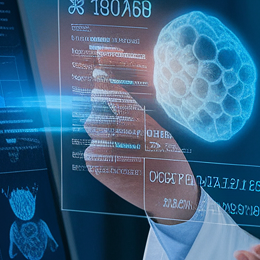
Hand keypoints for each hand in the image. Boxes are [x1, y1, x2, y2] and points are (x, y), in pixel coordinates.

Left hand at [81, 47, 198, 222]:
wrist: (168, 195)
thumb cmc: (168, 159)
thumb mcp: (159, 130)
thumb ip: (134, 113)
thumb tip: (114, 96)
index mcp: (136, 121)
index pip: (112, 91)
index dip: (103, 76)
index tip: (97, 64)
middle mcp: (115, 134)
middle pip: (96, 107)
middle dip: (102, 106)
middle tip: (115, 116)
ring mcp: (102, 149)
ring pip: (92, 125)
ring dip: (102, 129)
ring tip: (122, 143)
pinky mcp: (94, 163)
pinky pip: (91, 145)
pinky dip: (100, 147)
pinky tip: (117, 157)